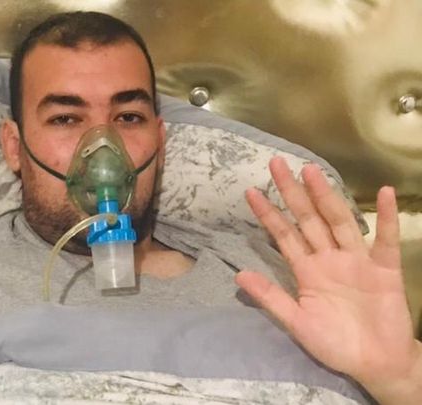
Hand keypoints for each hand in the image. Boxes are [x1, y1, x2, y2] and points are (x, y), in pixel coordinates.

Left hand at [235, 156, 421, 403]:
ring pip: (338, 222)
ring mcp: (357, 260)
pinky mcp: (384, 269)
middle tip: (276, 164)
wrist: (375, 364)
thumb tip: (237, 275)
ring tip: (312, 171)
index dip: (268, 214)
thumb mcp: (297, 322)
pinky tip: (384, 193)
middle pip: (308, 219)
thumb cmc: (334, 343)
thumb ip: (271, 297)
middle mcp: (329, 258)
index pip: (283, 235)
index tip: (250, 191)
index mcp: (307, 270)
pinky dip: (387, 217)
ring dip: (326, 196)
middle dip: (292, 193)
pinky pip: (385, 240)